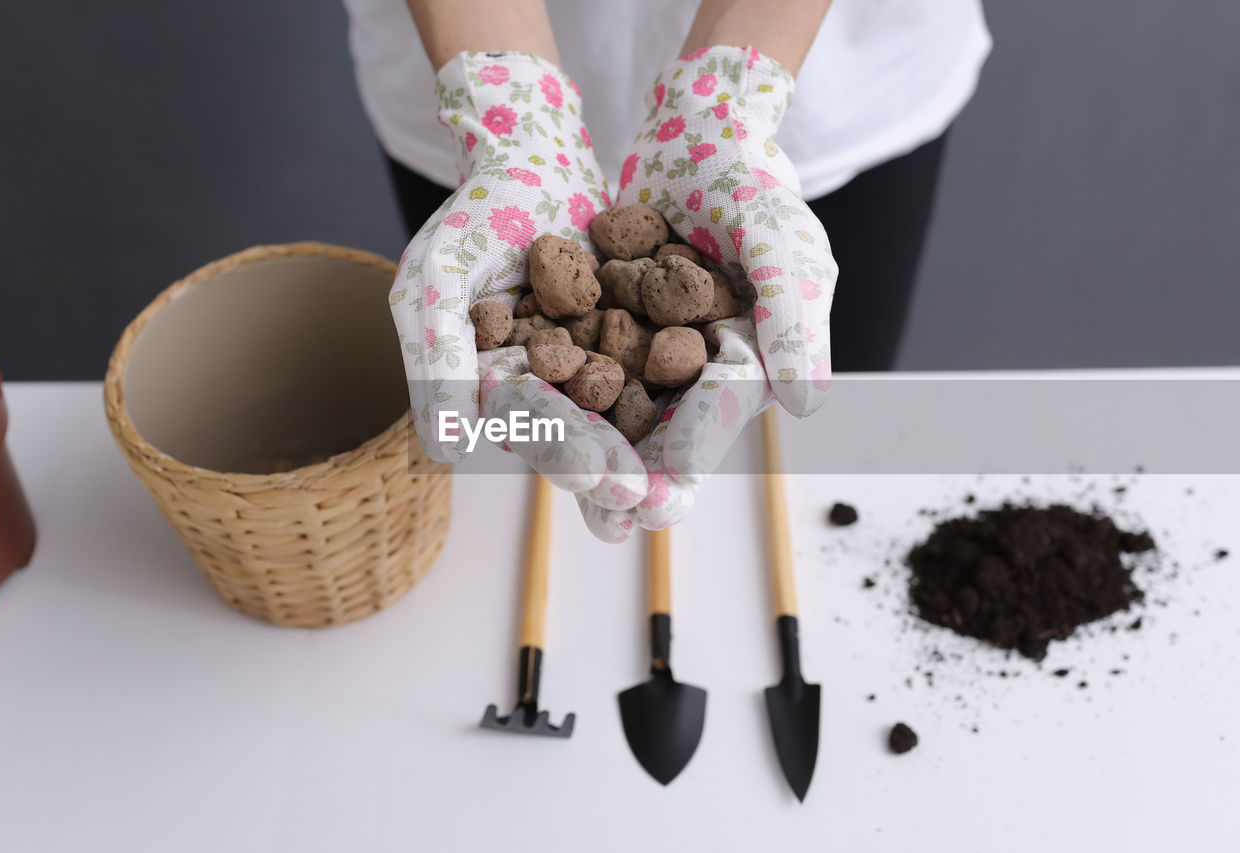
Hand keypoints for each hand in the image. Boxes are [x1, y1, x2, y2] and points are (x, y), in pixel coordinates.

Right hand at [390, 51, 647, 510]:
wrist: (533, 151)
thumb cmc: (472, 213)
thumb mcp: (438, 279)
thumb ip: (435, 360)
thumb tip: (445, 453)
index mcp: (493, 387)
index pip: (535, 433)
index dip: (572, 459)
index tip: (614, 488)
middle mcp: (543, 385)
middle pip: (585, 437)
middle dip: (620, 473)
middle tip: (661, 506)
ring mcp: (586, 362)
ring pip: (625, 416)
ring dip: (655, 454)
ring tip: (691, 490)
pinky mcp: (626, 336)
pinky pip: (656, 370)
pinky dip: (685, 396)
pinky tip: (721, 421)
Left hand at [578, 45, 836, 540]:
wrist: (695, 137)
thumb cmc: (754, 187)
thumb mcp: (786, 245)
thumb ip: (796, 318)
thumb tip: (807, 405)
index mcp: (741, 371)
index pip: (711, 430)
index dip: (684, 469)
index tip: (652, 505)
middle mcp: (689, 377)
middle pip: (655, 440)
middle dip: (625, 480)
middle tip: (602, 522)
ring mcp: (641, 355)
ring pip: (603, 415)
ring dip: (577, 446)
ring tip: (550, 480)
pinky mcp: (599, 329)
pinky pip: (567, 367)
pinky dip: (541, 387)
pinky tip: (509, 409)